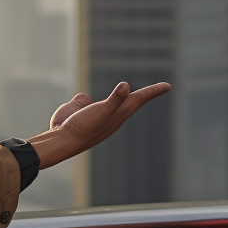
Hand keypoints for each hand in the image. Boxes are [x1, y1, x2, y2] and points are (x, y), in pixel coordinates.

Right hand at [28, 81, 171, 167]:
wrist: (60, 142)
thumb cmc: (83, 128)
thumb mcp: (100, 112)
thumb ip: (114, 100)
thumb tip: (126, 86)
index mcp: (118, 113)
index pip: (140, 99)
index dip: (153, 91)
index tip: (167, 86)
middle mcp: (110, 114)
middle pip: (131, 101)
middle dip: (144, 95)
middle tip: (159, 88)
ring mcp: (95, 114)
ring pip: (109, 102)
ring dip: (121, 97)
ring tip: (130, 93)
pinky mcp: (79, 111)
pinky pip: (83, 100)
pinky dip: (83, 100)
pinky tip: (80, 105)